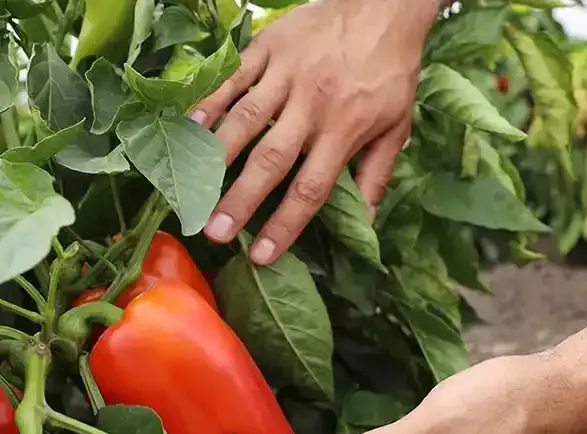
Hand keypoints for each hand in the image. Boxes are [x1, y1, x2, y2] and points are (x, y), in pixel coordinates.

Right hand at [192, 0, 438, 264]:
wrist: (384, 5)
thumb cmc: (390, 72)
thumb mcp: (396, 127)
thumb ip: (375, 176)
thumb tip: (365, 225)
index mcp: (344, 131)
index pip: (311, 189)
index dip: (285, 225)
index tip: (261, 256)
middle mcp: (313, 106)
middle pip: (271, 161)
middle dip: (241, 200)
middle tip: (214, 233)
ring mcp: (287, 75)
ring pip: (246, 120)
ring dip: (217, 157)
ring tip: (191, 189)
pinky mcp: (268, 48)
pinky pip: (234, 78)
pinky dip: (211, 101)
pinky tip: (190, 126)